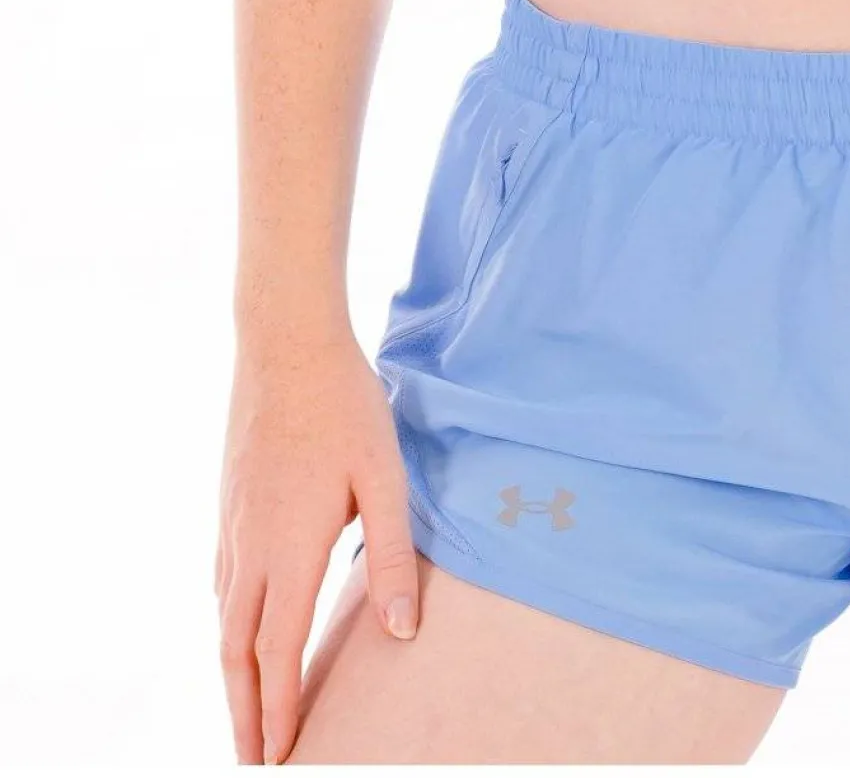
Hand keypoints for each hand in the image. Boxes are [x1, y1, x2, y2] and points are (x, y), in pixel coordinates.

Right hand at [216, 328, 419, 764]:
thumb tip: (401, 631)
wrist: (284, 341)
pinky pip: (221, 585)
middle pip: (236, 653)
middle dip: (245, 713)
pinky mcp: (229, 503)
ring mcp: (232, 525)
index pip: (278, 653)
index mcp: (289, 550)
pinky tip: (238, 630)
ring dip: (233, 676)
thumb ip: (394, 556)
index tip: (284, 758)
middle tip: (255, 761)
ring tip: (247, 713)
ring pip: (223, 621)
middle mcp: (249, 548)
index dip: (281, 711)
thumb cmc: (344, 405)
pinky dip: (228, 627)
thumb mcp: (384, 478)